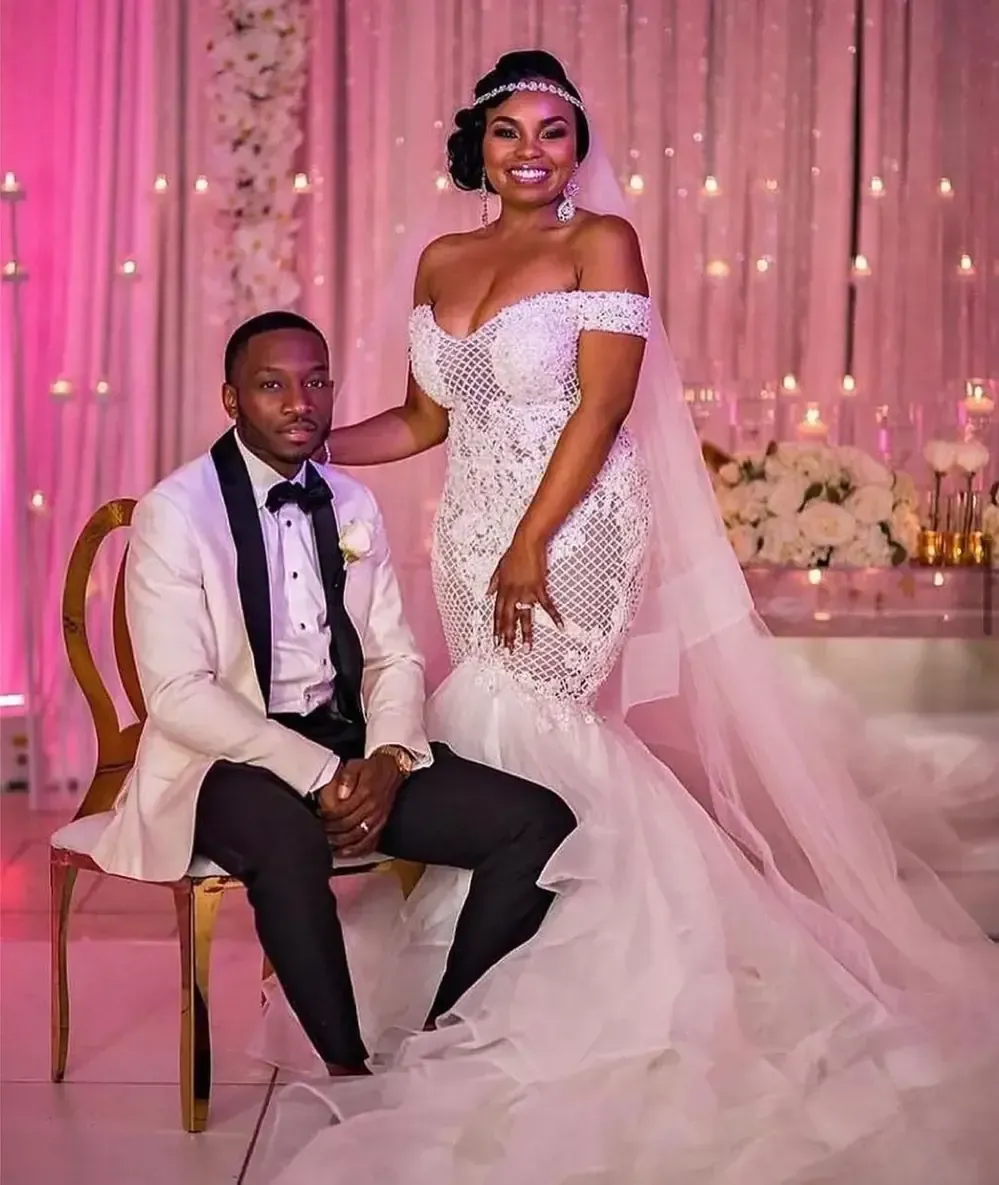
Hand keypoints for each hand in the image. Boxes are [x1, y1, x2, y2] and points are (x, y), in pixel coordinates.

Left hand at [316, 753, 402, 856]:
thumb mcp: (355, 765)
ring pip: (359, 838)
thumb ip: (346, 778)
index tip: (320, 815)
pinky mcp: (382, 825)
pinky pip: (370, 843)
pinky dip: (356, 851)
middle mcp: (374, 808)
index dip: (328, 816)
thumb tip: (340, 794)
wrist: (392, 770)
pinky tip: (345, 852)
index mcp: (366, 793)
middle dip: (331, 831)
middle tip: (320, 830)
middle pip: (349, 827)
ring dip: (341, 844)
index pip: (343, 811)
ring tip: (328, 844)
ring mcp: (379, 819)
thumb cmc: (372, 769)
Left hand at [487, 530, 561, 650]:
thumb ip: (493, 582)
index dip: (497, 629)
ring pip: (525, 617)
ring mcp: (526, 592)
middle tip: (508, 652)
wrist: (527, 542)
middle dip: (508, 637)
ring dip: (526, 634)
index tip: (496, 642)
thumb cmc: (514, 553)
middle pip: (509, 620)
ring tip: (527, 649)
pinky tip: (560, 627)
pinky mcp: (539, 588)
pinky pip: (547, 606)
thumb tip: (486, 594)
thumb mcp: (499, 567)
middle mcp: (512, 593)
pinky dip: (555, 616)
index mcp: (502, 590)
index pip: (497, 614)